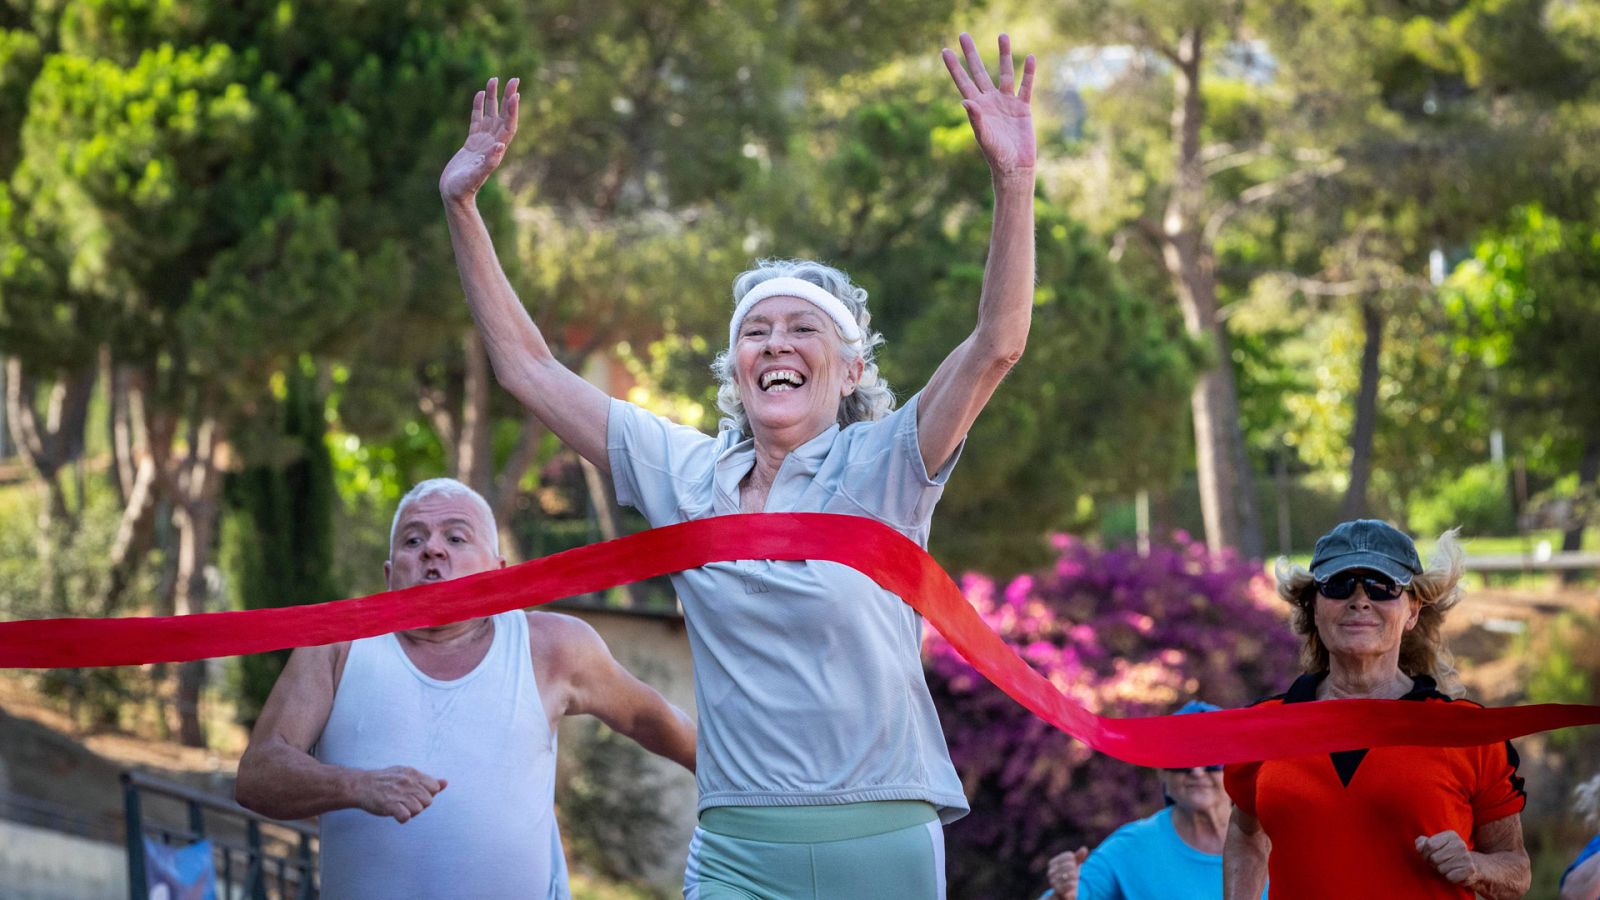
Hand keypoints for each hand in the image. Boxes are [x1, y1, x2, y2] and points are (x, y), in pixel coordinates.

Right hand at [355, 765, 447, 823]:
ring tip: (399, 807)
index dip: (427, 794)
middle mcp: (407, 782)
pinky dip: (402, 818)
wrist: (361, 785)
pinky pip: (406, 816)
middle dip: (419, 805)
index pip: (434, 788)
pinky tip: (396, 814)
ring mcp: (398, 793)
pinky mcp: (389, 804)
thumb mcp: (407, 774)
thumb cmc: (386, 781)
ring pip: (418, 809)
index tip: (415, 795)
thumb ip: (427, 780)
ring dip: (410, 812)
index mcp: (413, 774)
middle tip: (405, 803)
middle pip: (428, 801)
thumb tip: (445, 783)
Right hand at [440, 77, 519, 202]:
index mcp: (496, 149)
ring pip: (490, 114)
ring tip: (494, 79)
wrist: (454, 195)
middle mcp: (492, 143)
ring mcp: (482, 142)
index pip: (509, 125)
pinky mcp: (471, 142)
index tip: (516, 94)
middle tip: (514, 79)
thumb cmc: (464, 188)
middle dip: (508, 97)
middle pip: (503, 116)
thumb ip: (488, 162)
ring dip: (494, 98)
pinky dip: (478, 107)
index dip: (513, 110)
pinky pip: (477, 120)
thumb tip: (500, 146)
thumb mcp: (476, 176)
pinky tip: (479, 94)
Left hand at [941, 32, 1035, 179]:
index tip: (945, 50)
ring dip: (1004, 55)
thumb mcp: (984, 136)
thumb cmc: (996, 155)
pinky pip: (1026, 86)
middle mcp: (990, 101)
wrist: (1015, 167)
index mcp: (978, 107)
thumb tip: (965, 100)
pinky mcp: (1023, 108)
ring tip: (1002, 35)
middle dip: (971, 53)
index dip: (954, 67)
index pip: (963, 81)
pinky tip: (1029, 57)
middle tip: (963, 34)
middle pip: (980, 72)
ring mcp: (1007, 103)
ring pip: (1005, 73)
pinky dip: (1028, 73)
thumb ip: (976, 118)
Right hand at [1046, 846, 1088, 897]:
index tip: (1073, 865)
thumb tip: (1084, 849)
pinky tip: (1073, 884)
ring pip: (1070, 874)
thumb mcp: (1074, 866)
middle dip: (1074, 869)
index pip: (1069, 856)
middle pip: (1070, 864)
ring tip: (1074, 880)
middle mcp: (1050, 872)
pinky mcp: (1057, 890)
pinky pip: (1069, 884)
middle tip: (1074, 874)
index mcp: (1053, 863)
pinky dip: (1073, 884)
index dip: (1074, 860)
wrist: (1064, 893)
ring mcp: (1053, 881)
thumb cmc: (1069, 876)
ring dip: (1075, 877)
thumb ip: (1078, 857)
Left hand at [1416, 830, 1479, 886]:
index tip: (1430, 855)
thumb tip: (1419, 846)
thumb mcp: (1434, 845)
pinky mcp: (1470, 870)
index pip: (1429, 845)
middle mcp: (1460, 844)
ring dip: (1442, 870)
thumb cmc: (1447, 854)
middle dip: (1433, 863)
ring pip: (1441, 868)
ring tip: (1449, 867)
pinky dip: (1450, 877)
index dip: (1425, 853)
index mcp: (1451, 835)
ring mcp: (1466, 857)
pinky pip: (1450, 877)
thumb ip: (1422, 843)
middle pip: (1434, 858)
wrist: (1473, 865)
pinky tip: (1456, 873)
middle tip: (1441, 862)